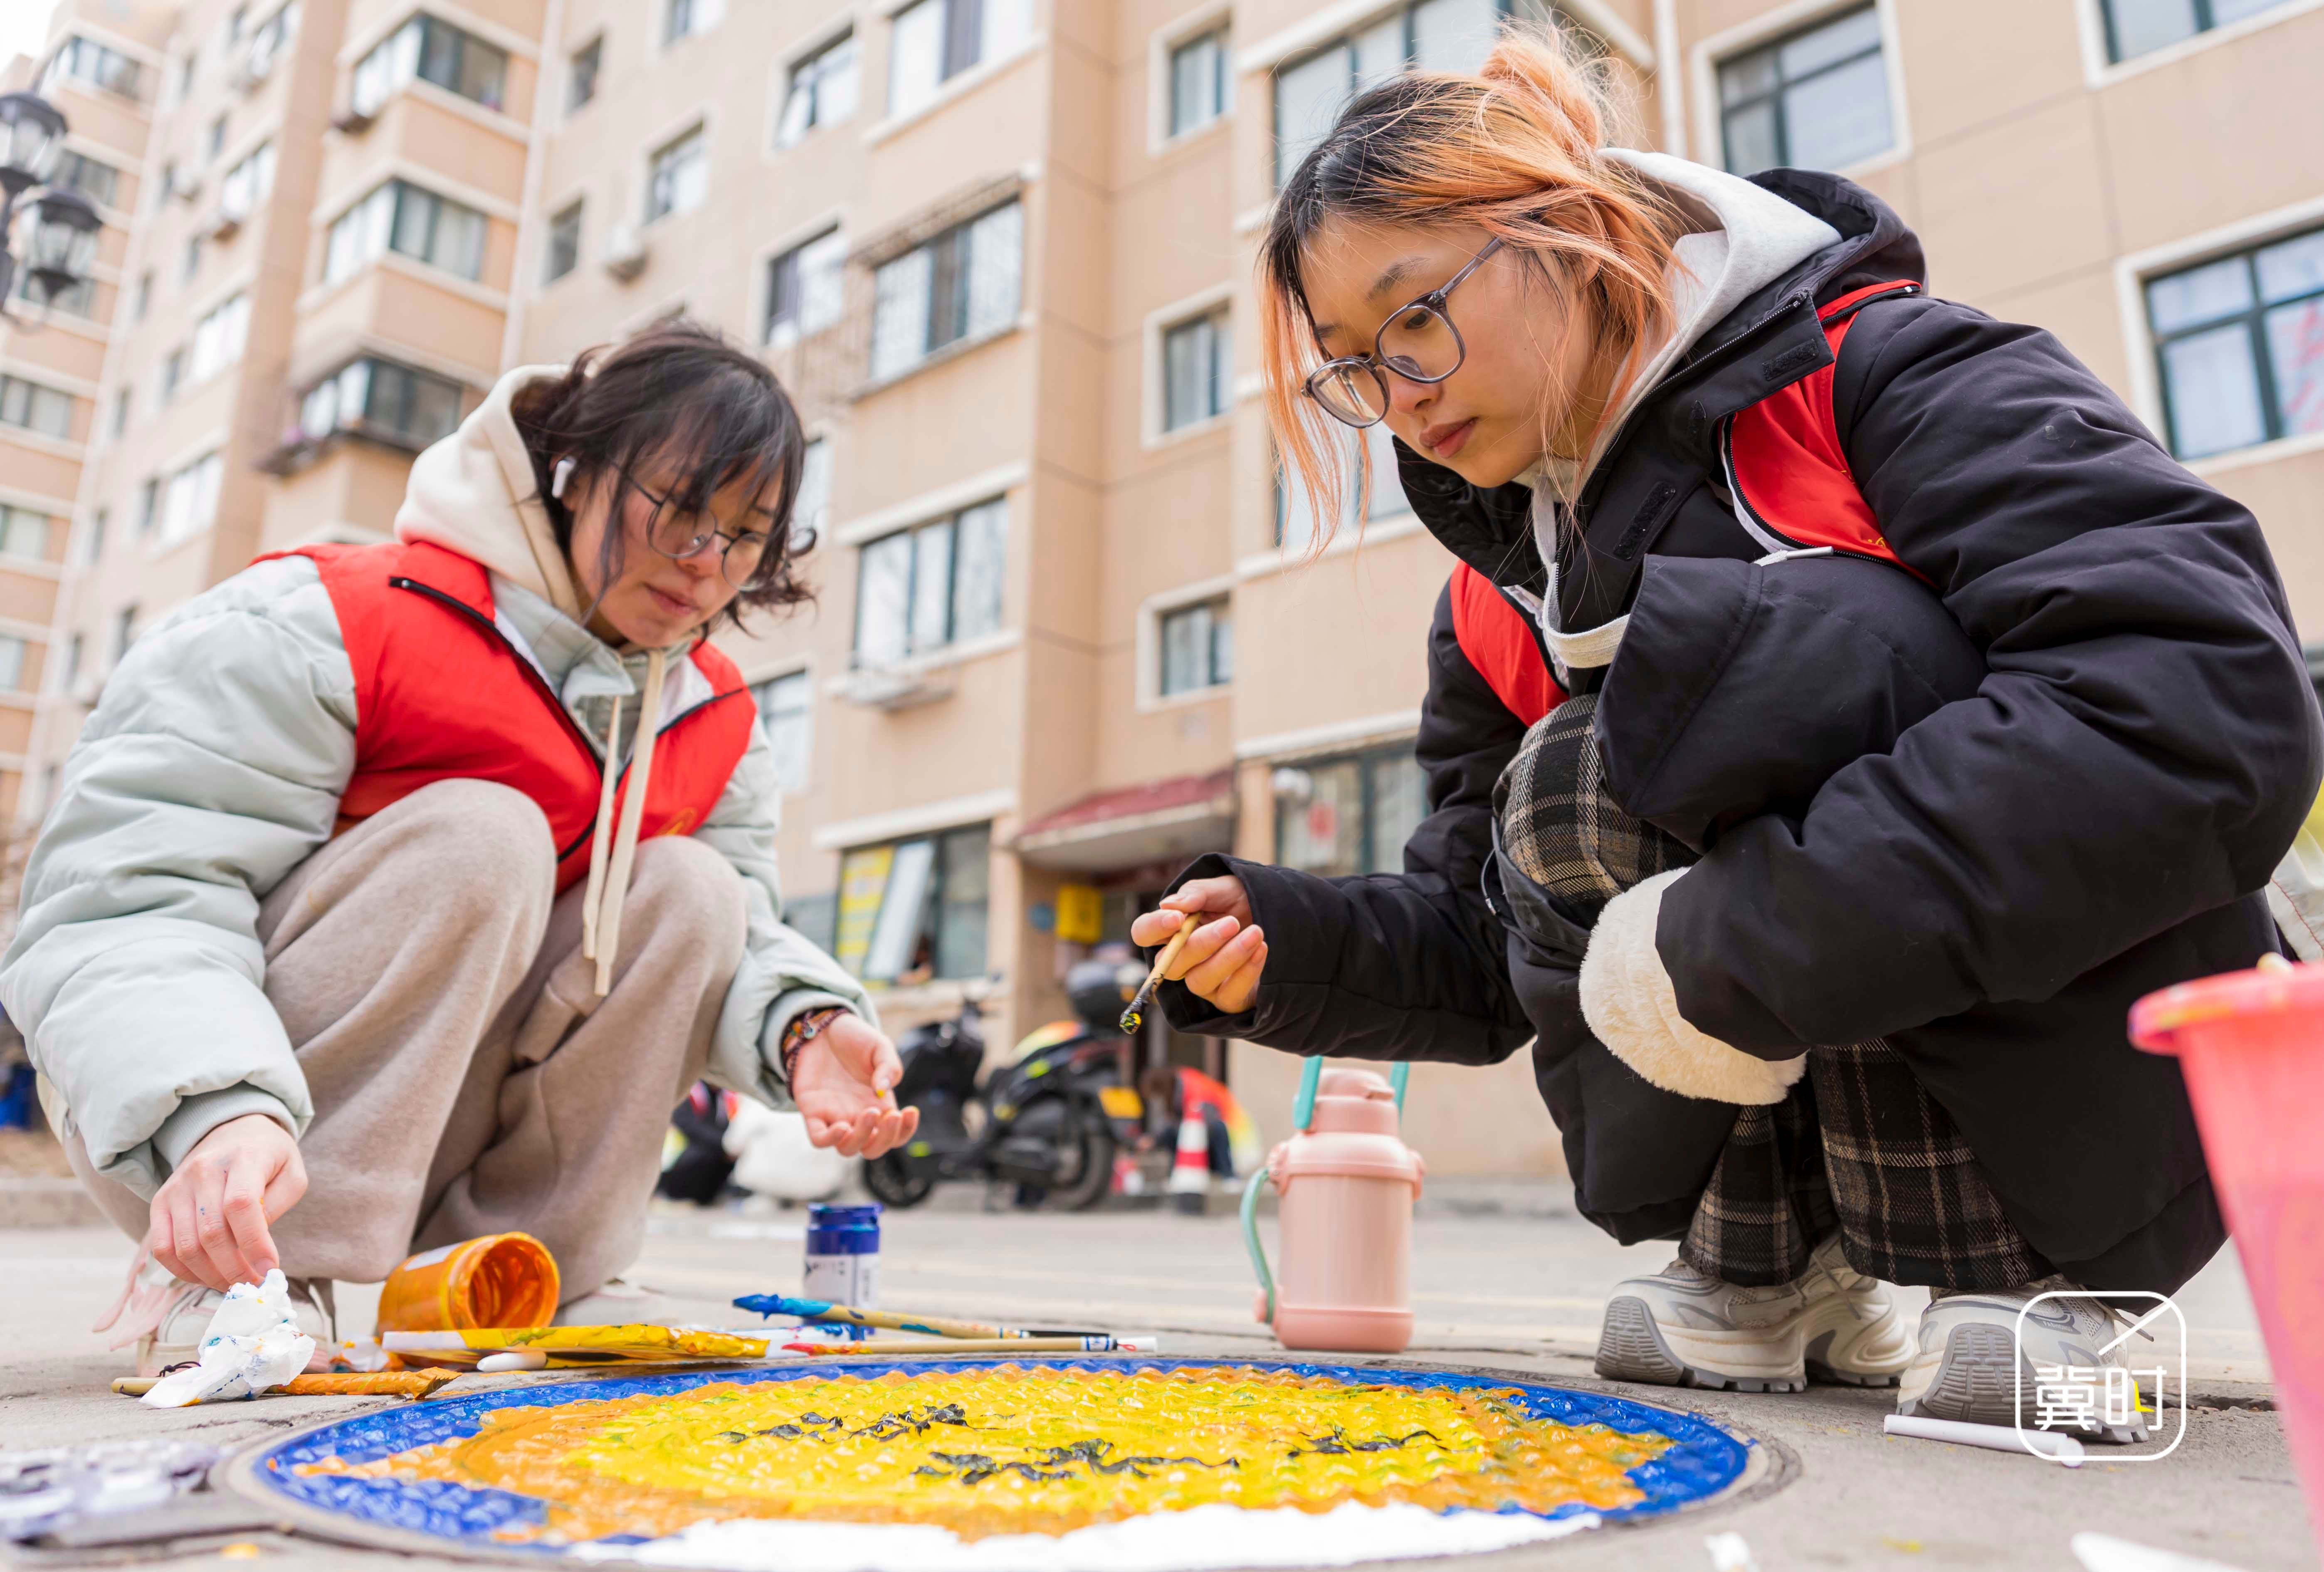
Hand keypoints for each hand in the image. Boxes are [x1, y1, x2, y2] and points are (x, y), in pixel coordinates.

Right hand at [147, 1113, 306, 1292]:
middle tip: (254, 1286)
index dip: (254, 1244)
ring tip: (234, 1285)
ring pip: (184, 1246)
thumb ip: (276, 1207)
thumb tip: (255, 1249)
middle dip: (235, 1270)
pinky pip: (161, 1248)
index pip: (241, 1205)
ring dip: (210, 1276)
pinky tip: (207, 1276)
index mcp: (242, 1157)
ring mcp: (176, 1186)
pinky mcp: (160, 1201)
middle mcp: (203, 1170)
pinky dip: (183, 1271)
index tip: (270, 1271)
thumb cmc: (270, 1157)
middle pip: (211, 1233)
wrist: (233, 1131)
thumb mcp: (291, 1174)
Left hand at [793, 1015, 920, 1158]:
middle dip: (885, 1138)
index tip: (910, 1110)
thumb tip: (882, 1091)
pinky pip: (819, 1139)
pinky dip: (830, 1140)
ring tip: (868, 1113)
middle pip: (873, 1148)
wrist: (822, 1028)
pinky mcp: (812, 1112)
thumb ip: (889, 1067)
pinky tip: (842, 1127)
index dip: (905, 1131)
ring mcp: (835, 1116)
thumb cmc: (854, 1039)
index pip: (895, 1134)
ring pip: (847, 1148)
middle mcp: (857, 1116)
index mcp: (878, 1105)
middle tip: (891, 1115)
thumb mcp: (880, 1047)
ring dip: (861, 1139)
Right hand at [1130, 876, 1267, 1015]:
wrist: (1276, 916)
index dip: (1154, 928)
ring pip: (1199, 981)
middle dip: (1201, 944)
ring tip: (1255, 933)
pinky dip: (1246, 972)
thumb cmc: (1238, 902)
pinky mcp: (1227, 999)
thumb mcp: (1223, 889)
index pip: (1143, 933)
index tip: (1178, 918)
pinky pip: (1228, 995)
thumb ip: (1197, 893)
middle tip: (1232, 923)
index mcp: (1171, 930)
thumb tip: (1169, 904)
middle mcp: (1180, 960)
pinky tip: (1261, 949)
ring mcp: (1202, 982)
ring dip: (1228, 958)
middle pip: (1170, 964)